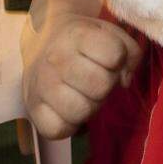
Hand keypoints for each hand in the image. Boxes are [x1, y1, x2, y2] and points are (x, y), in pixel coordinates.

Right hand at [22, 12, 142, 139]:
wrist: (42, 44)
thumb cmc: (83, 41)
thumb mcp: (110, 33)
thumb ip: (130, 52)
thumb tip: (125, 81)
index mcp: (78, 35)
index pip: (114, 54)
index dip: (118, 59)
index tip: (108, 59)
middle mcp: (56, 58)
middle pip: (100, 86)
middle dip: (106, 85)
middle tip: (96, 79)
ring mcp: (42, 84)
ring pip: (81, 111)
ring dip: (89, 107)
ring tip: (83, 94)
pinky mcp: (32, 108)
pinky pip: (58, 130)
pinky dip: (69, 125)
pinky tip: (69, 109)